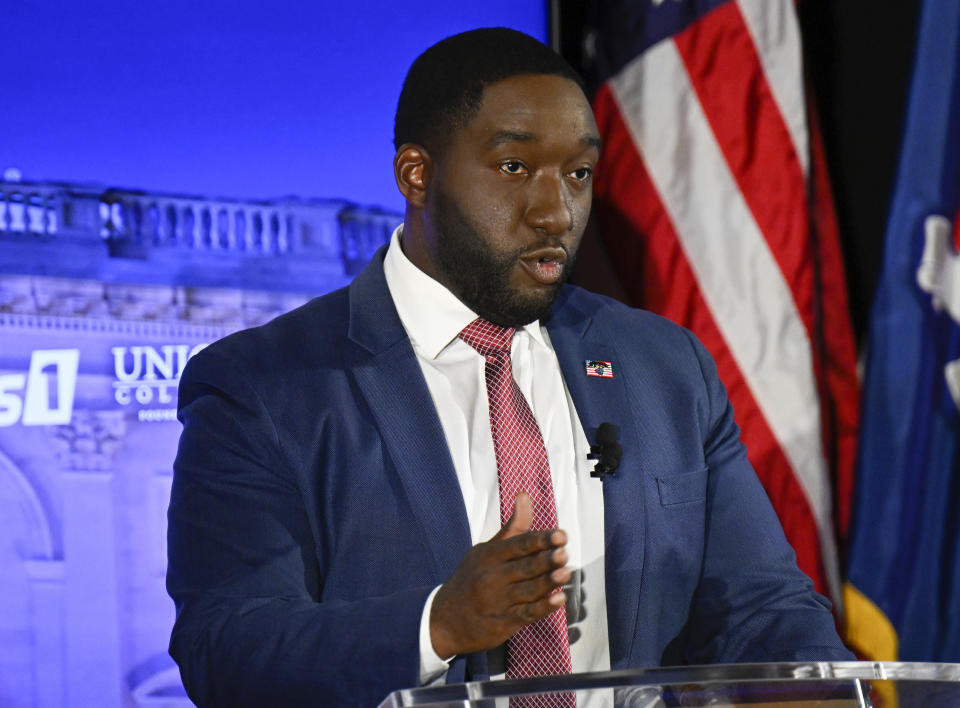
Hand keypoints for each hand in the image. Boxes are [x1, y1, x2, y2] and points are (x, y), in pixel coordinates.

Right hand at [429, 492, 570, 657]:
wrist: (445, 619)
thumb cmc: (472, 578)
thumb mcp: (486, 551)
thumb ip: (512, 527)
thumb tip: (525, 495)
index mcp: (489, 556)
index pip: (518, 545)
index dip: (540, 540)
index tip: (560, 535)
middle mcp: (493, 577)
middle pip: (525, 567)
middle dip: (545, 560)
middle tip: (563, 553)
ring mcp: (498, 601)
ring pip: (528, 590)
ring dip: (548, 582)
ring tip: (566, 573)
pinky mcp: (504, 622)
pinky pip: (527, 614)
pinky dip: (543, 607)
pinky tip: (559, 599)